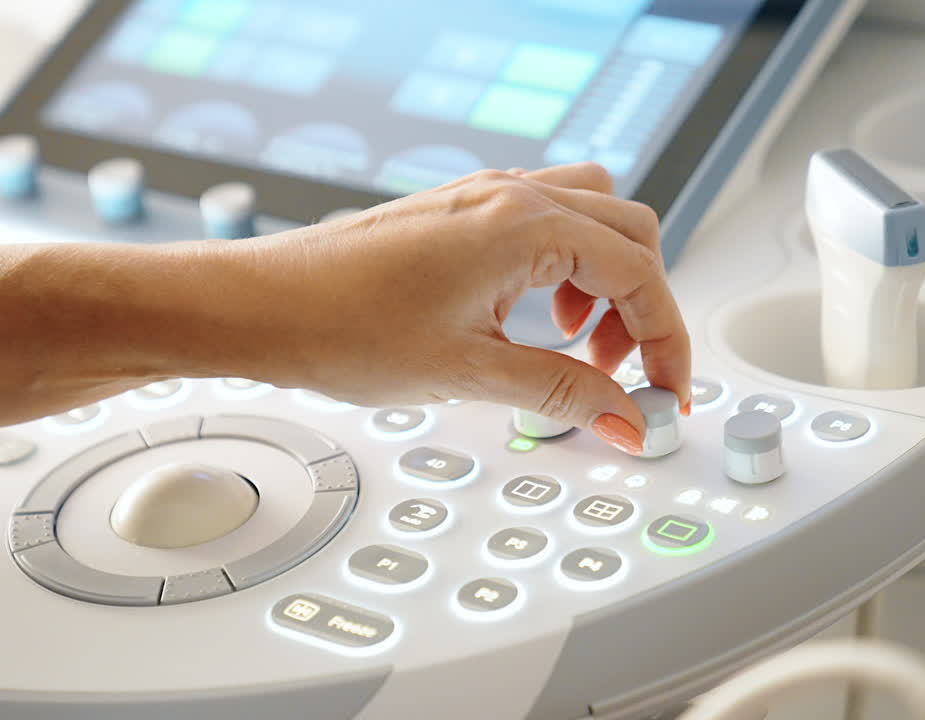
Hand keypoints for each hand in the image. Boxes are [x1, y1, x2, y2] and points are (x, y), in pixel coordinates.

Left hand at [210, 163, 691, 454]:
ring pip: (587, 219)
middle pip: (626, 233)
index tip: (667, 392)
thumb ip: (561, 393)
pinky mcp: (452, 214)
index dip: (666, 339)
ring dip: (601, 282)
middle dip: (642, 306)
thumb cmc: (338, 325)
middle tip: (623, 374)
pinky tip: (528, 321)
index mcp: (524, 224)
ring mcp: (478, 198)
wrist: (258, 306)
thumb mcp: (468, 372)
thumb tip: (625, 418)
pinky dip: (558, 270)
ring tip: (574, 349)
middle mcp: (507, 196)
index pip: (639, 272)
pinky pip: (538, 224)